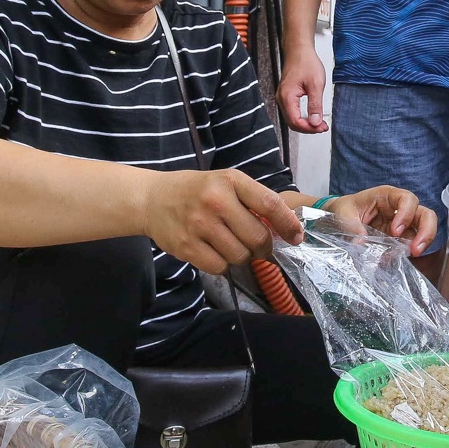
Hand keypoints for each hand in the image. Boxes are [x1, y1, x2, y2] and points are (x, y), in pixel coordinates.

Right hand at [140, 169, 303, 273]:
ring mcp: (199, 225)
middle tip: (260, 247)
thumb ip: (253, 200)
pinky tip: (215, 252)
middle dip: (264, 248)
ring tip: (231, 245)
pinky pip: (219, 267)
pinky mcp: (186, 246)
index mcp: (230, 181)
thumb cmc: (197, 191)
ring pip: (240, 256)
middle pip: (257, 238)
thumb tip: (286, 228)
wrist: (152, 199)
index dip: (288, 225)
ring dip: (242, 257)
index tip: (296, 237)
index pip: (269, 204)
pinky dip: (222, 264)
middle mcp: (215, 201)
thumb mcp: (225, 182)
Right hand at [278, 43, 328, 133]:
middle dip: (308, 128)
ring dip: (305, 123)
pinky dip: (302, 117)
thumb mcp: (316, 84)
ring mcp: (283, 97)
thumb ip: (315, 105)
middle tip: (322, 127)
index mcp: (287, 97)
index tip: (321, 127)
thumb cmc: (305, 62)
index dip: (309, 128)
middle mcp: (282, 98)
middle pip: (292, 123)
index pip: (296, 122)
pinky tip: (312, 116)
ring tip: (319, 122)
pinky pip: (292, 112)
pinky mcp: (286, 95)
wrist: (299, 50)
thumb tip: (315, 122)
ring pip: (292, 118)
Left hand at [327, 186, 438, 255]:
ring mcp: (403, 224)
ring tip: (411, 254)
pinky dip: (407, 253)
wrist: (340, 219)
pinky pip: (411, 245)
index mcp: (387, 196)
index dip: (406, 214)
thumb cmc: (345, 209)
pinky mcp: (400, 239)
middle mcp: (399, 209)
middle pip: (425, 214)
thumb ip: (352, 226)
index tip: (395, 231)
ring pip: (424, 230)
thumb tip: (360, 242)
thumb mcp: (344, 214)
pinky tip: (395, 258)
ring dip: (421, 243)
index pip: (407, 199)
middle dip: (426, 231)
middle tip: (415, 248)